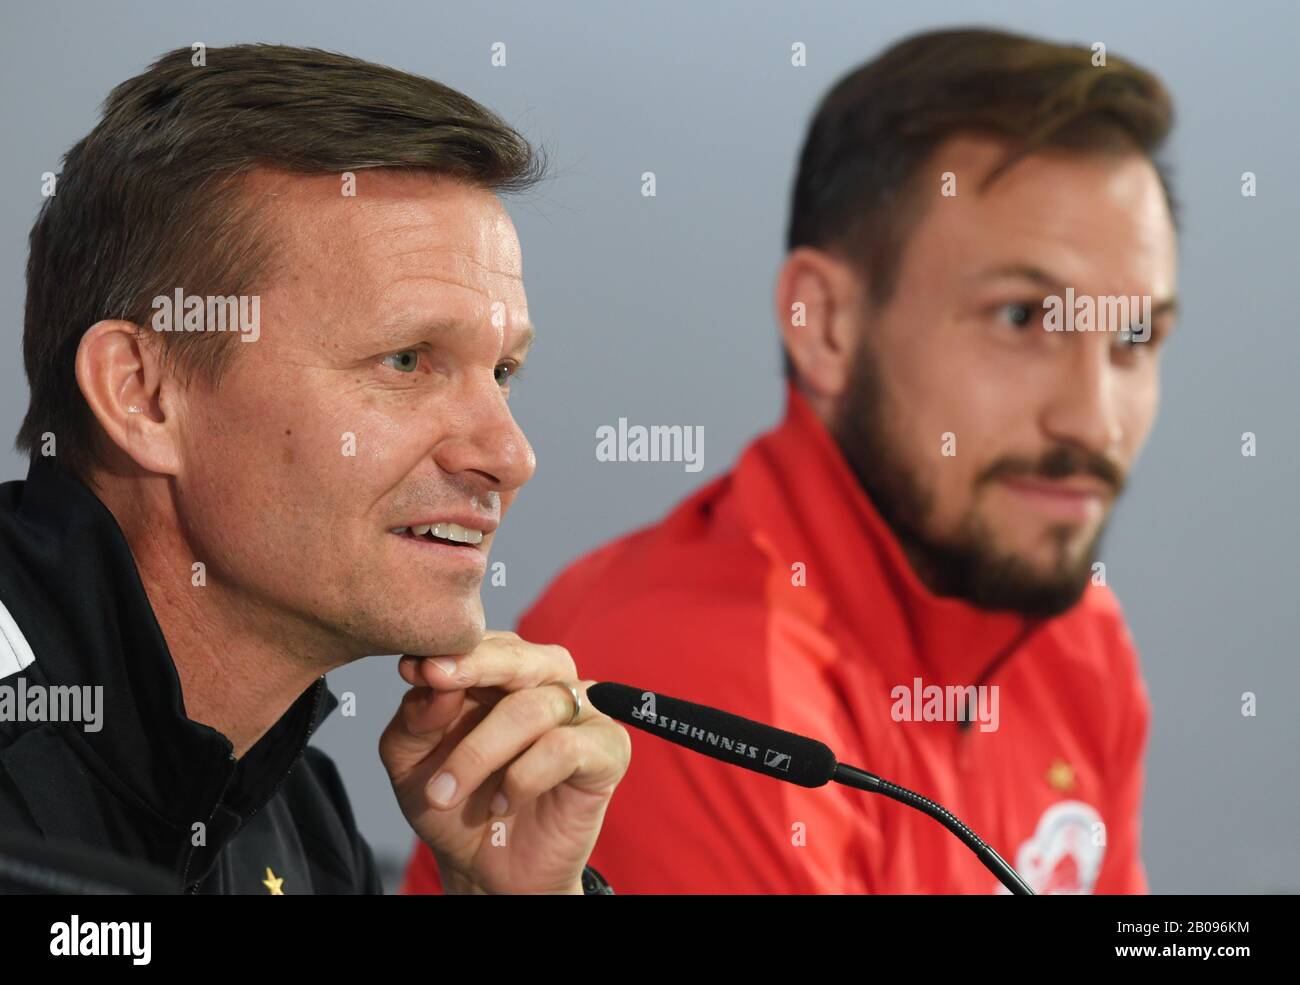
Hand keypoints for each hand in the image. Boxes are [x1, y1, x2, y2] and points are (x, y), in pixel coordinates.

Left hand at [379, 630, 630, 893]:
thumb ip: (416, 717)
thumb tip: (432, 682)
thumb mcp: (411, 761)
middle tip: (433, 678)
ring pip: (533, 707)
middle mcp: (546, 682)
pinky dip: (524, 776)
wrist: (486, 873)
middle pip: (518, 656)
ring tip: (444, 792)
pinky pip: (565, 747)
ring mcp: (582, 713)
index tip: (412, 668)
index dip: (449, 652)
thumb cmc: (455, 806)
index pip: (483, 643)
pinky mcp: (607, 750)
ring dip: (479, 751)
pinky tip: (502, 801)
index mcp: (502, 674)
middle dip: (473, 667)